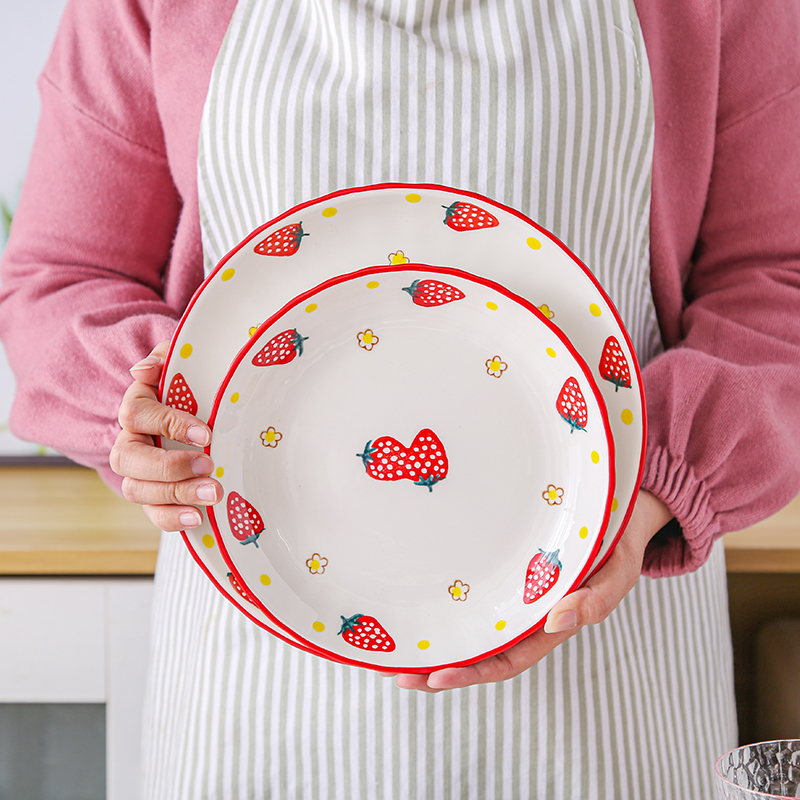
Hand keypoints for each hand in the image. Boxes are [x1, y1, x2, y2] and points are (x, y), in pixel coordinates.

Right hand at [109, 342, 221, 530]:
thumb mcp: (181, 366)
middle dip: (169, 466)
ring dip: (176, 494)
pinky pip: (153, 514)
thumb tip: (144, 369)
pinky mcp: (155, 497)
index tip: (205, 432)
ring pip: (138, 489)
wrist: (196, 413)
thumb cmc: (190, 388)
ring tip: (213, 492)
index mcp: (136, 408)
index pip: (137, 415)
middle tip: (208, 463)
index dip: (168, 423)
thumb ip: (164, 360)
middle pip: (130, 459)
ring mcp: (139, 473)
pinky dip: (173, 519)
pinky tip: (198, 517)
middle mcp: (130, 442)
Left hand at [391, 490, 671, 691]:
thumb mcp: (619, 571)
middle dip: (438, 667)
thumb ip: (598, 599)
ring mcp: (509, 593)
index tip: (434, 678)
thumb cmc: (617, 544)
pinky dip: (444, 601)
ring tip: (394, 650)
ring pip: (468, 624)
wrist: (613, 510)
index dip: (471, 673)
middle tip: (397, 673)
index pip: (506, 659)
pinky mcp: (502, 569)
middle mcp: (523, 614)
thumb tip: (558, 622)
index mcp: (548, 624)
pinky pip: (471, 592)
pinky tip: (416, 598)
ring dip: (434, 641)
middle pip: (477, 651)